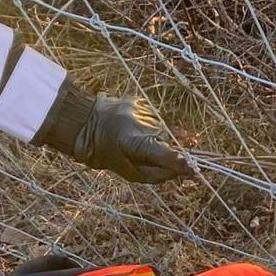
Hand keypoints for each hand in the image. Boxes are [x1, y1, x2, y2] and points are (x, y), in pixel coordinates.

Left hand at [76, 95, 191, 183]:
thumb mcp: (132, 174)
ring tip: (135, 137)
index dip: (183, 163)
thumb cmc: (106, 154)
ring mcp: (141, 111)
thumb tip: (183, 172)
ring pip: (161, 129)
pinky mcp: (138, 101)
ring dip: (155, 136)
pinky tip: (132, 125)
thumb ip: (159, 174)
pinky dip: (147, 124)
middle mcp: (143, 125)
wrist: (82, 123)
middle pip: (168, 141)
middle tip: (146, 154)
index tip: (193, 169)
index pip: (168, 155)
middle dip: (164, 149)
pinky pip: (153, 117)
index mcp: (138, 145)